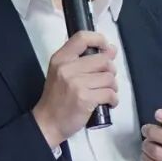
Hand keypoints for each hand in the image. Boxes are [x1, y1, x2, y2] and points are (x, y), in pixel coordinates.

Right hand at [33, 31, 117, 148]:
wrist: (48, 123)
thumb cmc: (56, 98)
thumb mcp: (61, 73)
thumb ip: (82, 60)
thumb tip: (111, 50)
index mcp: (60, 59)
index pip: (82, 38)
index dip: (99, 40)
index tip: (107, 49)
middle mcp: (67, 68)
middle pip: (103, 60)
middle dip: (111, 70)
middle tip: (106, 80)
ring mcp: (76, 84)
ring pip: (109, 77)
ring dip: (112, 87)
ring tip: (106, 93)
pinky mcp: (85, 99)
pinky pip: (109, 93)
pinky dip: (113, 99)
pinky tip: (108, 102)